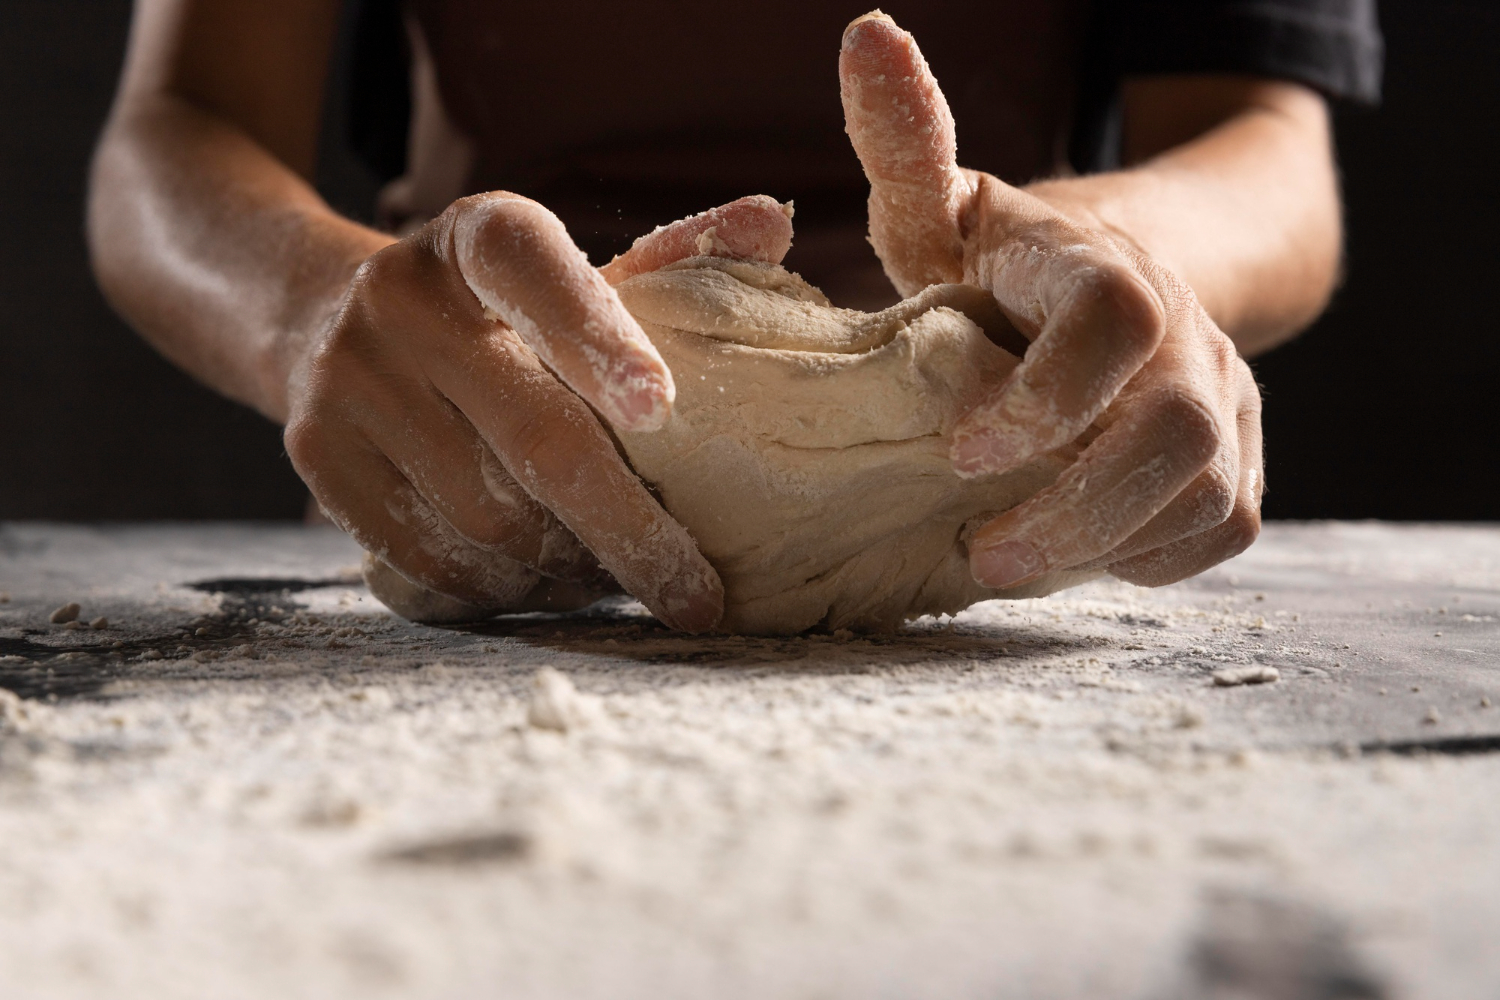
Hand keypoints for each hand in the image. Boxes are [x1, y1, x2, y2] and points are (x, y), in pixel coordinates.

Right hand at [284, 194, 792, 629]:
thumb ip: (671, 258)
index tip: (661, 410)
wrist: (331, 320)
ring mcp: (348, 378)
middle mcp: (401, 296)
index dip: (600, 341)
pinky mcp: (318, 455)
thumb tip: (774, 222)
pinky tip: (547, 579)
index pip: (539, 277)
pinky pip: (431, 558)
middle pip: (534, 436)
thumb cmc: (497, 312)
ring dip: (569, 568)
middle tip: (695, 595)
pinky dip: (504, 588)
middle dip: (629, 529)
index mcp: (479, 236)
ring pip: (487, 518)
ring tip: (617, 575)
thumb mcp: (571, 272)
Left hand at [840, 13, 1262, 588]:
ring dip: (1106, 544)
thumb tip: (865, 34)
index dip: (1044, 393)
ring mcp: (1224, 391)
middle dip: (1075, 507)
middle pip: (1175, 429)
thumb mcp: (946, 206)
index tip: (960, 449)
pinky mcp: (1241, 450)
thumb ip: (908, 145)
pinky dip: (1157, 557)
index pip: (1114, 317)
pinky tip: (1085, 554)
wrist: (1113, 287)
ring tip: (1009, 562)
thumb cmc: (1003, 260)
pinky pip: (1228, 525)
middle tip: (984, 552)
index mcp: (1102, 265)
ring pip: (1208, 491)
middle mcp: (1182, 326)